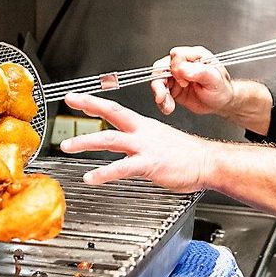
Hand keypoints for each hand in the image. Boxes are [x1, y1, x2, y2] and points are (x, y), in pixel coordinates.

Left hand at [59, 92, 214, 192]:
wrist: (208, 162)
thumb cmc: (188, 156)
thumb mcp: (161, 143)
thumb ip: (141, 147)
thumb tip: (129, 154)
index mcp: (144, 126)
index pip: (116, 109)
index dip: (95, 103)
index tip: (78, 99)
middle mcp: (142, 132)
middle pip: (112, 112)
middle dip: (89, 105)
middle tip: (69, 102)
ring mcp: (145, 147)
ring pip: (110, 139)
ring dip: (86, 142)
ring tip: (67, 146)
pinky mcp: (149, 164)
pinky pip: (121, 168)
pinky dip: (103, 173)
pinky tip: (90, 177)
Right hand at [150, 46, 234, 115]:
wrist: (222, 103)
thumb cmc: (222, 89)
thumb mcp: (215, 80)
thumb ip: (200, 72)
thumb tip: (182, 68)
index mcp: (195, 56)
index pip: (176, 56)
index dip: (175, 69)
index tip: (184, 82)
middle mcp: (184, 64)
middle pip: (162, 67)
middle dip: (160, 83)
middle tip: (163, 96)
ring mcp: (176, 76)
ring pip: (158, 80)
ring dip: (159, 94)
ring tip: (167, 106)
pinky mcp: (173, 88)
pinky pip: (160, 92)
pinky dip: (161, 102)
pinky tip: (167, 108)